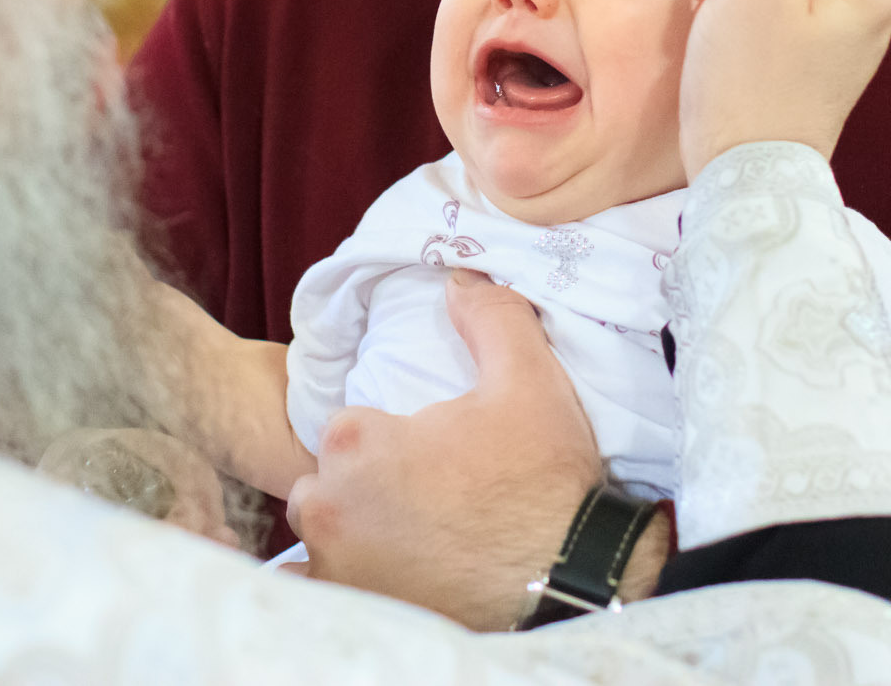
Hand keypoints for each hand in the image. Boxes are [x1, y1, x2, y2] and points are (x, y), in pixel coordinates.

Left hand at [284, 270, 606, 629]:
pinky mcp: (354, 610)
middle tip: (425, 495)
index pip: (348, 426)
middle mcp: (328, 506)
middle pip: (328, 479)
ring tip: (416, 535)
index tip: (430, 452)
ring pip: (325, 533)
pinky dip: (347, 579)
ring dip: (355, 531)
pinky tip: (394, 572)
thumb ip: (490, 318)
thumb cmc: (544, 482)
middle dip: (364, 484)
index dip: (388, 437)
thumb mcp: (528, 381)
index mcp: (356, 442)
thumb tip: (460, 279)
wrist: (570, 580)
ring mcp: (335, 566)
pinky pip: (319, 590)